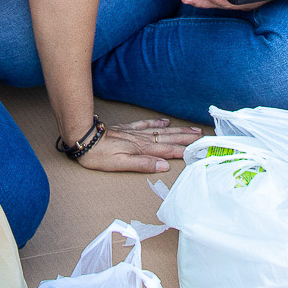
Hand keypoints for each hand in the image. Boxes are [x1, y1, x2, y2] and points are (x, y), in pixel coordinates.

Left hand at [76, 118, 201, 173]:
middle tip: (203, 136)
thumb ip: (143, 164)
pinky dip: (158, 123)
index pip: (168, 151)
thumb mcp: (120, 164)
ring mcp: (136, 133)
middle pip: (169, 139)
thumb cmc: (100, 155)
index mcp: (142, 149)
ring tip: (192, 129)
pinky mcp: (128, 129)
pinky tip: (165, 122)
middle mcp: (142, 140)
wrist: (84, 139)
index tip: (199, 150)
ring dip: (177, 130)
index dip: (184, 151)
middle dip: (186, 138)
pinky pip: (147, 124)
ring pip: (162, 131)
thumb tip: (164, 165)